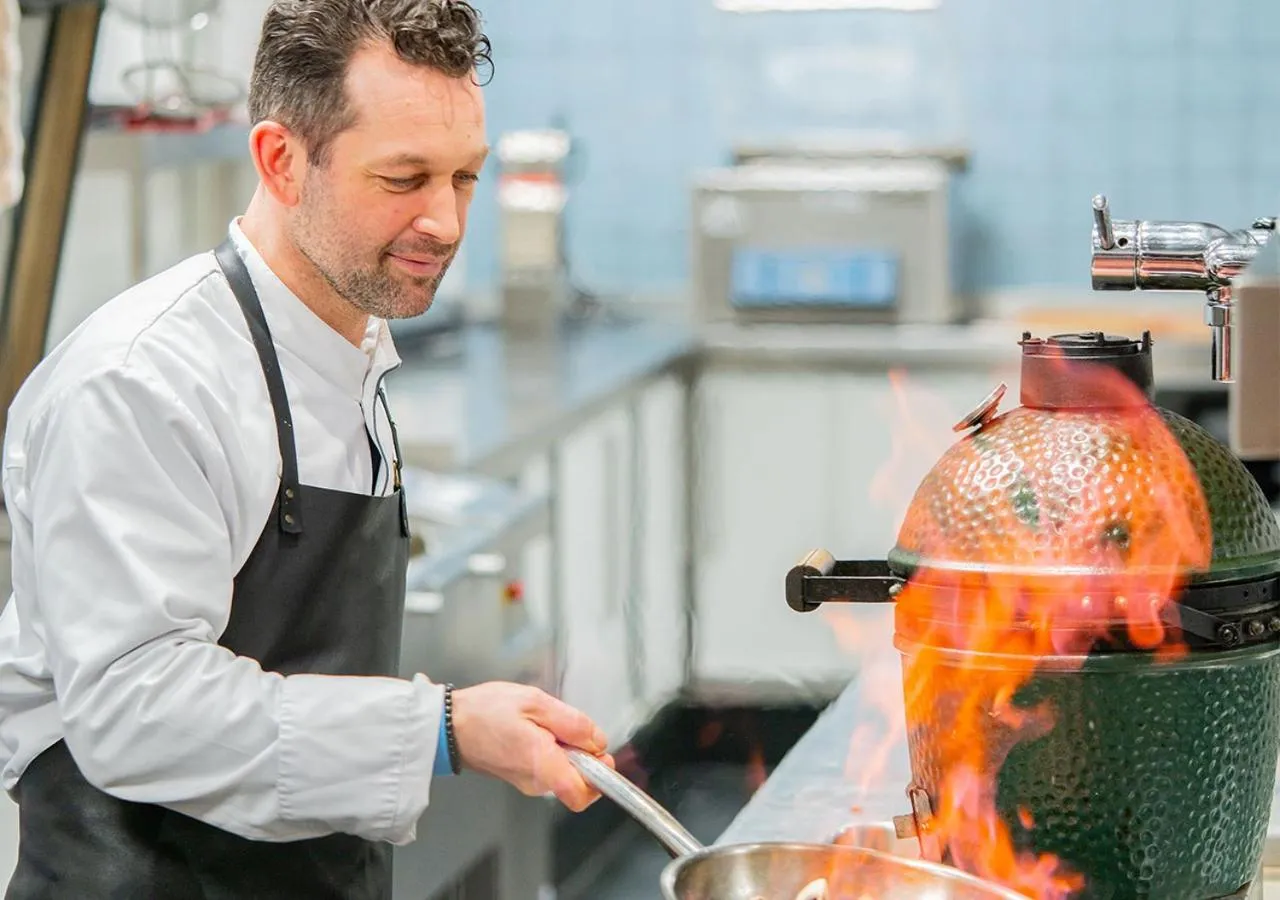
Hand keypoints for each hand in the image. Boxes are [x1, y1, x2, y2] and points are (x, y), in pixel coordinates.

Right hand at [450, 682, 614, 811]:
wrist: (448, 725)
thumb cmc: (485, 712)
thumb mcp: (536, 702)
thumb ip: (572, 723)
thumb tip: (597, 741)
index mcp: (543, 765)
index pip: (583, 794)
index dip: (600, 777)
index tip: (600, 754)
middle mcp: (536, 782)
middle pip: (577, 782)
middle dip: (583, 756)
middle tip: (568, 727)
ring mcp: (527, 782)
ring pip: (563, 773)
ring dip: (566, 751)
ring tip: (545, 724)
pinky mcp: (520, 777)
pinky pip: (548, 769)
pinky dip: (551, 751)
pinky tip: (535, 730)